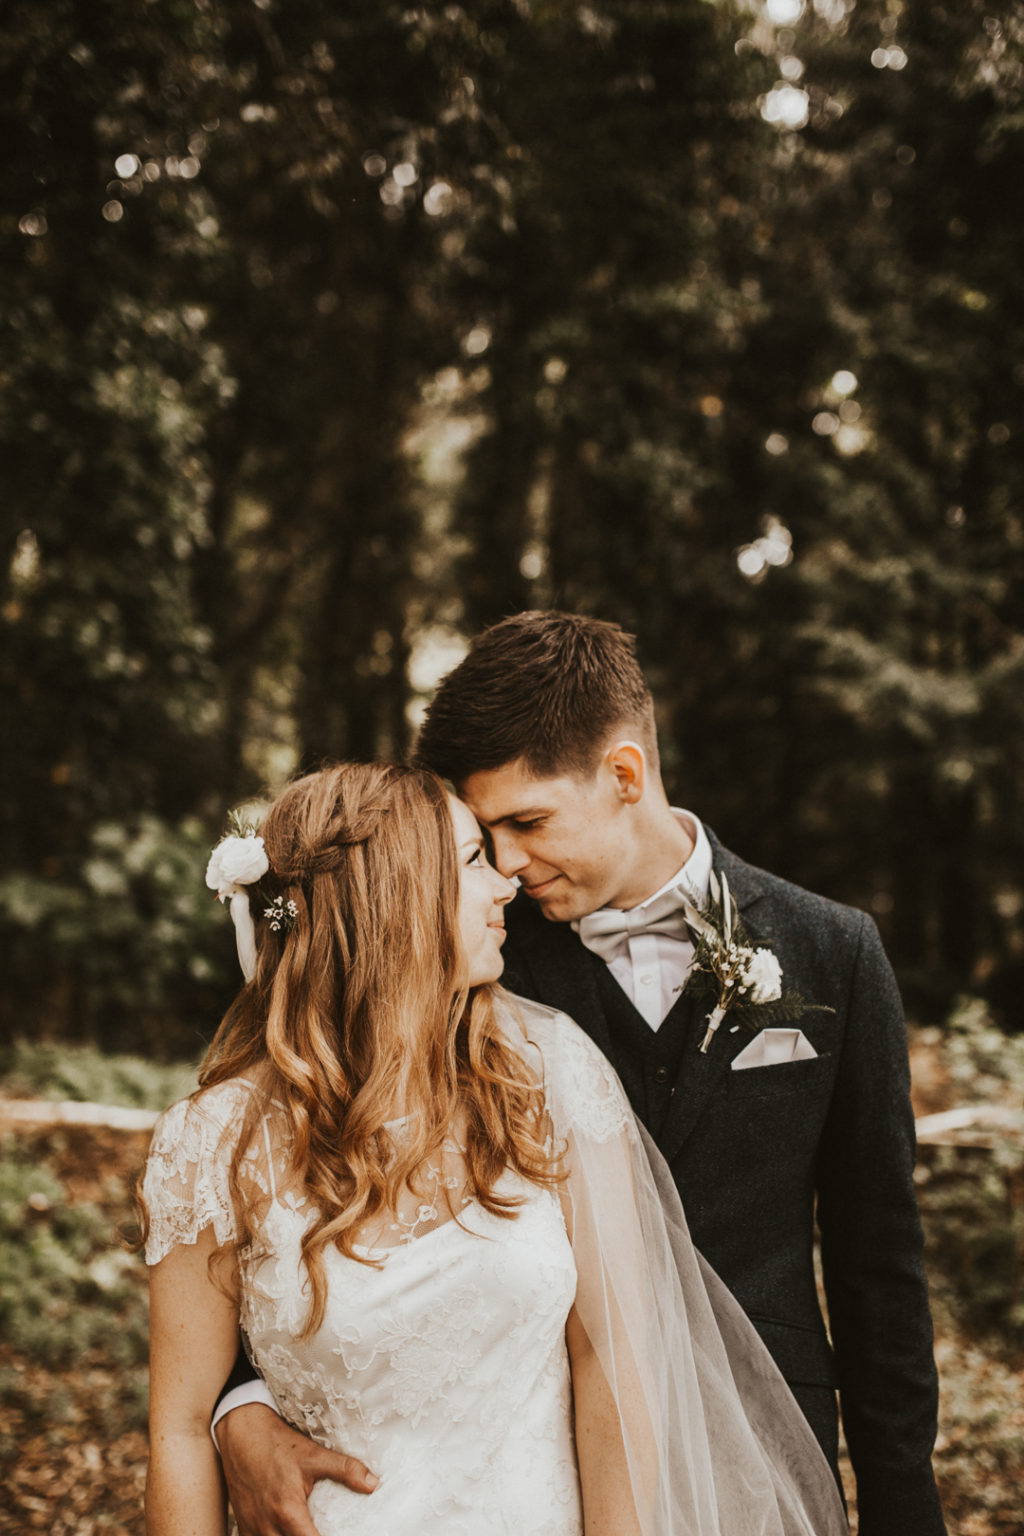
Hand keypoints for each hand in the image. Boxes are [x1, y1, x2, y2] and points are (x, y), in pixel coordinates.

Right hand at [218, 1403, 377, 1535]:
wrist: (241, 1432)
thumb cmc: (277, 1444)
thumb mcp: (313, 1455)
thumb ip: (344, 1470)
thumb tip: (373, 1484)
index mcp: (287, 1511)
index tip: (341, 1534)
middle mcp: (266, 1526)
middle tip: (319, 1529)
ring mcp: (252, 1528)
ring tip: (305, 1530)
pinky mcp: (242, 1525)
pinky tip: (283, 1531)